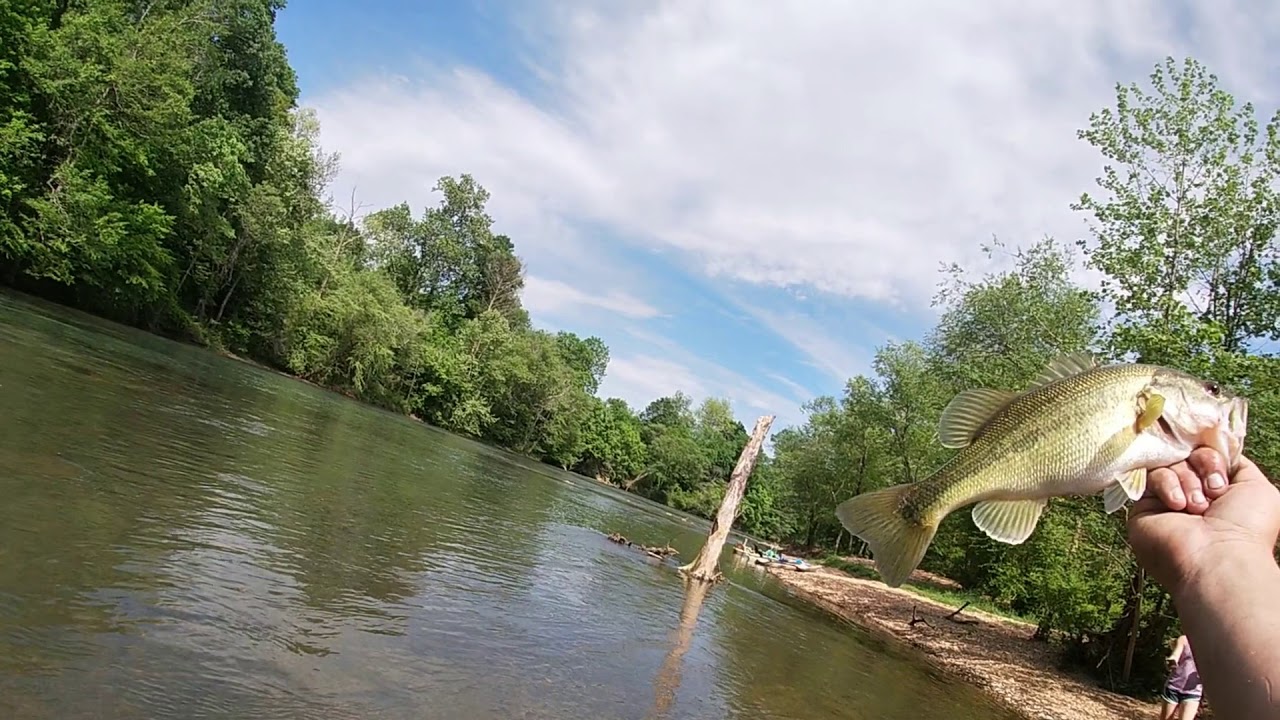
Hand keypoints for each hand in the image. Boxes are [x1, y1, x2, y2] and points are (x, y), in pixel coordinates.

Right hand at [1127, 448, 1279, 596]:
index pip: (1206, 454)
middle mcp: (1191, 493)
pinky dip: (1167, 485)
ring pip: (1170, 463)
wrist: (1217, 558)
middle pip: (1187, 454)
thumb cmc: (1246, 527)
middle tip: (1213, 492)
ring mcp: (1166, 499)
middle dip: (1203, 467)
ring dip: (1187, 481)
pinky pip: (1150, 476)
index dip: (1213, 456)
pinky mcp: (1142, 505)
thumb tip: (1218, 450)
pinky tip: (1178, 506)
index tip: (1222, 476)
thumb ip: (1238, 465)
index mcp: (1217, 490)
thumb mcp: (1258, 489)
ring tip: (1196, 507)